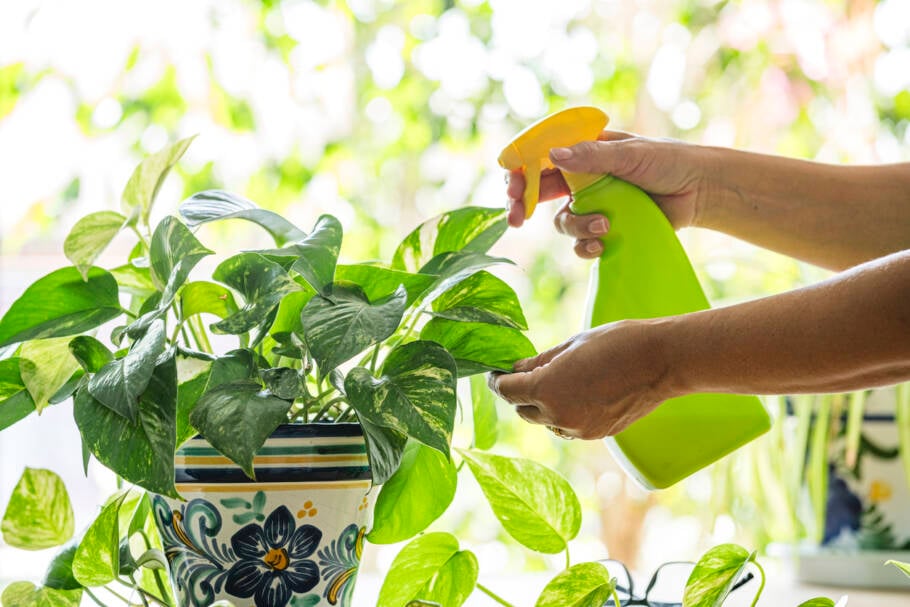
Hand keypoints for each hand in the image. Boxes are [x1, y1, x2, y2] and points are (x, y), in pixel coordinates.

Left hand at [487, 319, 677, 438]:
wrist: (662, 361)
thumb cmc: (617, 343)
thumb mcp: (571, 345)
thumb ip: (539, 361)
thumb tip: (516, 368)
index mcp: (546, 389)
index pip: (506, 391)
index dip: (498, 380)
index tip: (498, 371)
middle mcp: (558, 415)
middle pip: (522, 410)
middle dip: (520, 393)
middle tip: (526, 373)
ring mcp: (578, 429)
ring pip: (546, 421)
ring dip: (543, 406)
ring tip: (558, 381)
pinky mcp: (597, 434)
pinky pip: (569, 426)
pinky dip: (565, 413)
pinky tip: (579, 393)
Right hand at [506, 130, 707, 257]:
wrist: (699, 191)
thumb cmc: (668, 161)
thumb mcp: (630, 154)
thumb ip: (592, 156)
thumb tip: (553, 155)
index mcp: (582, 152)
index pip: (539, 158)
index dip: (519, 172)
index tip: (512, 187)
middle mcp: (580, 178)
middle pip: (536, 192)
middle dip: (522, 205)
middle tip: (517, 218)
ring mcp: (591, 205)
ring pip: (561, 221)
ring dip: (575, 227)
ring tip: (604, 226)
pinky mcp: (605, 229)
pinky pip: (581, 243)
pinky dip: (586, 246)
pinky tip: (604, 243)